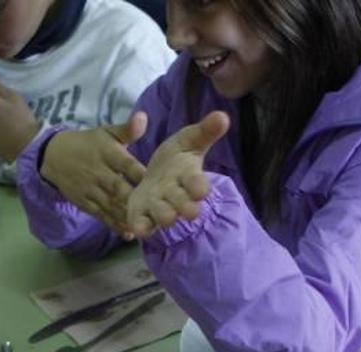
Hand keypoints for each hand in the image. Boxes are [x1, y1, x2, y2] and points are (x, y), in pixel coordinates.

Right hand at [40, 112, 149, 237]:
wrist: (53, 156)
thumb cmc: (88, 143)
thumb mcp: (106, 132)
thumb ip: (127, 129)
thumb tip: (144, 117)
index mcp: (107, 153)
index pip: (125, 164)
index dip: (139, 173)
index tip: (158, 181)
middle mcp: (99, 173)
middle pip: (119, 188)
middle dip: (136, 199)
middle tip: (158, 210)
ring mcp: (91, 190)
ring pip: (111, 205)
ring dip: (128, 216)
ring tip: (148, 226)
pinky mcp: (85, 203)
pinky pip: (101, 215)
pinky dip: (115, 224)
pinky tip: (130, 233)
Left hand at [126, 111, 229, 236]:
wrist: (154, 174)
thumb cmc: (176, 158)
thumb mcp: (189, 140)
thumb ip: (205, 131)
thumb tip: (223, 115)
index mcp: (189, 178)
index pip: (198, 184)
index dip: (199, 187)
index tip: (201, 189)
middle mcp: (176, 196)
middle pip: (183, 204)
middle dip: (185, 206)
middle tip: (189, 211)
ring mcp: (159, 207)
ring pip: (164, 216)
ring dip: (164, 216)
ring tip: (167, 217)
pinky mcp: (142, 215)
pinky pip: (143, 225)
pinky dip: (141, 228)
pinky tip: (137, 228)